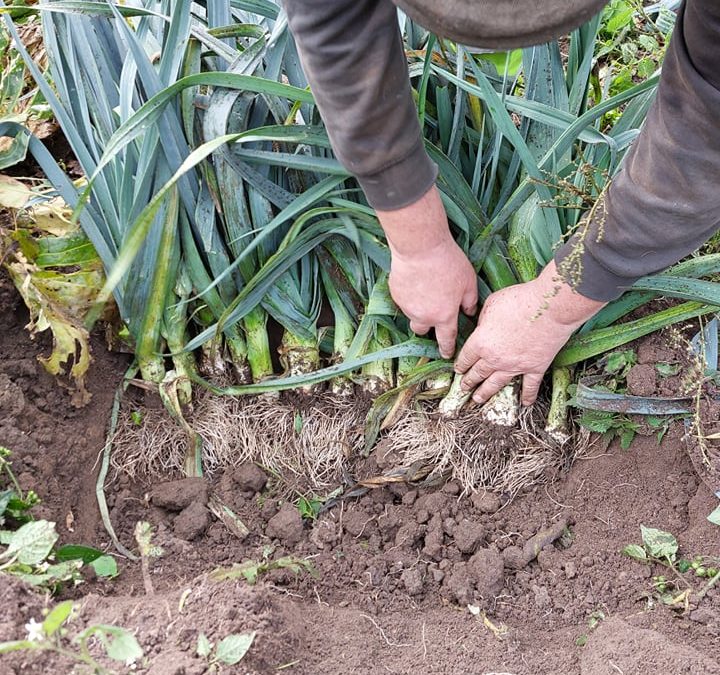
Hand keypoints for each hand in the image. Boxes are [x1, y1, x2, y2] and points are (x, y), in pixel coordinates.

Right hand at [377, 186, 477, 358]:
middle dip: (427, 326)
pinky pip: (403, 299)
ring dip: (417, 309)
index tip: (446, 355)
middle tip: (432, 312)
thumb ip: (470, 301)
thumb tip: (469, 312)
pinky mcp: (396, 294)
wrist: (420, 248)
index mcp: (444, 316)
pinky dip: (409, 294)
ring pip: (411, 314)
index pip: (446, 339)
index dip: (447, 348)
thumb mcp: (468, 282)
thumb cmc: (449, 264)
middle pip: (422, 331)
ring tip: (424, 290)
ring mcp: (407, 306)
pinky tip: (415, 279)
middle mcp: (423, 316)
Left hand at [454, 260, 605, 405]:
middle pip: (478, 373)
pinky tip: (525, 403)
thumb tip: (482, 327)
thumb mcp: (491, 304)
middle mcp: (494, 359)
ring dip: (486, 392)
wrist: (549, 308)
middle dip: (469, 381)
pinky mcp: (535, 368)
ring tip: (478, 399)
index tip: (458, 370)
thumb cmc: (519, 300)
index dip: (460, 365)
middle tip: (464, 388)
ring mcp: (515, 366)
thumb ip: (483, 319)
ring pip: (496, 384)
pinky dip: (528, 395)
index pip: (466, 358)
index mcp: (481, 342)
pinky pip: (529, 386)